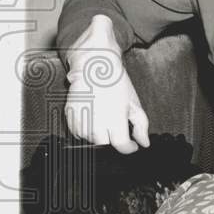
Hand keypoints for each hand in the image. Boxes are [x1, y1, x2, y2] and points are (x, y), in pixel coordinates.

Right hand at [64, 14, 149, 153]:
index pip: (121, 146)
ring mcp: (81, 120)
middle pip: (104, 145)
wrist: (94, 66)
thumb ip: (141, 125)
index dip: (129, 148)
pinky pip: (77, 133)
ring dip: (98, 135)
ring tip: (105, 119)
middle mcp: (96, 122)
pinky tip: (93, 119)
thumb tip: (144, 143)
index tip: (132, 145)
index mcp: (115, 119)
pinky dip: (85, 130)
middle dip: (113, 140)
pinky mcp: (70, 116)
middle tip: (117, 129)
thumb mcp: (134, 103)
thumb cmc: (115, 82)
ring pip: (90, 140)